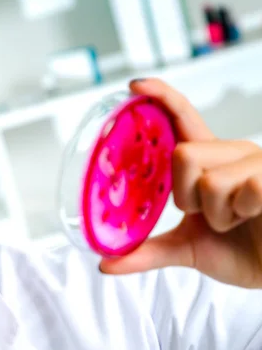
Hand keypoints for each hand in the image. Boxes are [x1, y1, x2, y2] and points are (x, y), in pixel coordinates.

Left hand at [99, 78, 261, 288]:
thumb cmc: (239, 251)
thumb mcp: (186, 249)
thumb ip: (146, 252)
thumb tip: (103, 265)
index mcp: (207, 161)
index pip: (181, 118)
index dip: (160, 97)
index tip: (133, 85)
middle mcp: (230, 153)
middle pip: (182, 154)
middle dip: (187, 196)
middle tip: (206, 214)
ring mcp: (256, 162)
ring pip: (210, 179)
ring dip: (217, 214)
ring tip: (235, 220)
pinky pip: (247, 188)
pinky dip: (243, 213)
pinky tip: (256, 216)